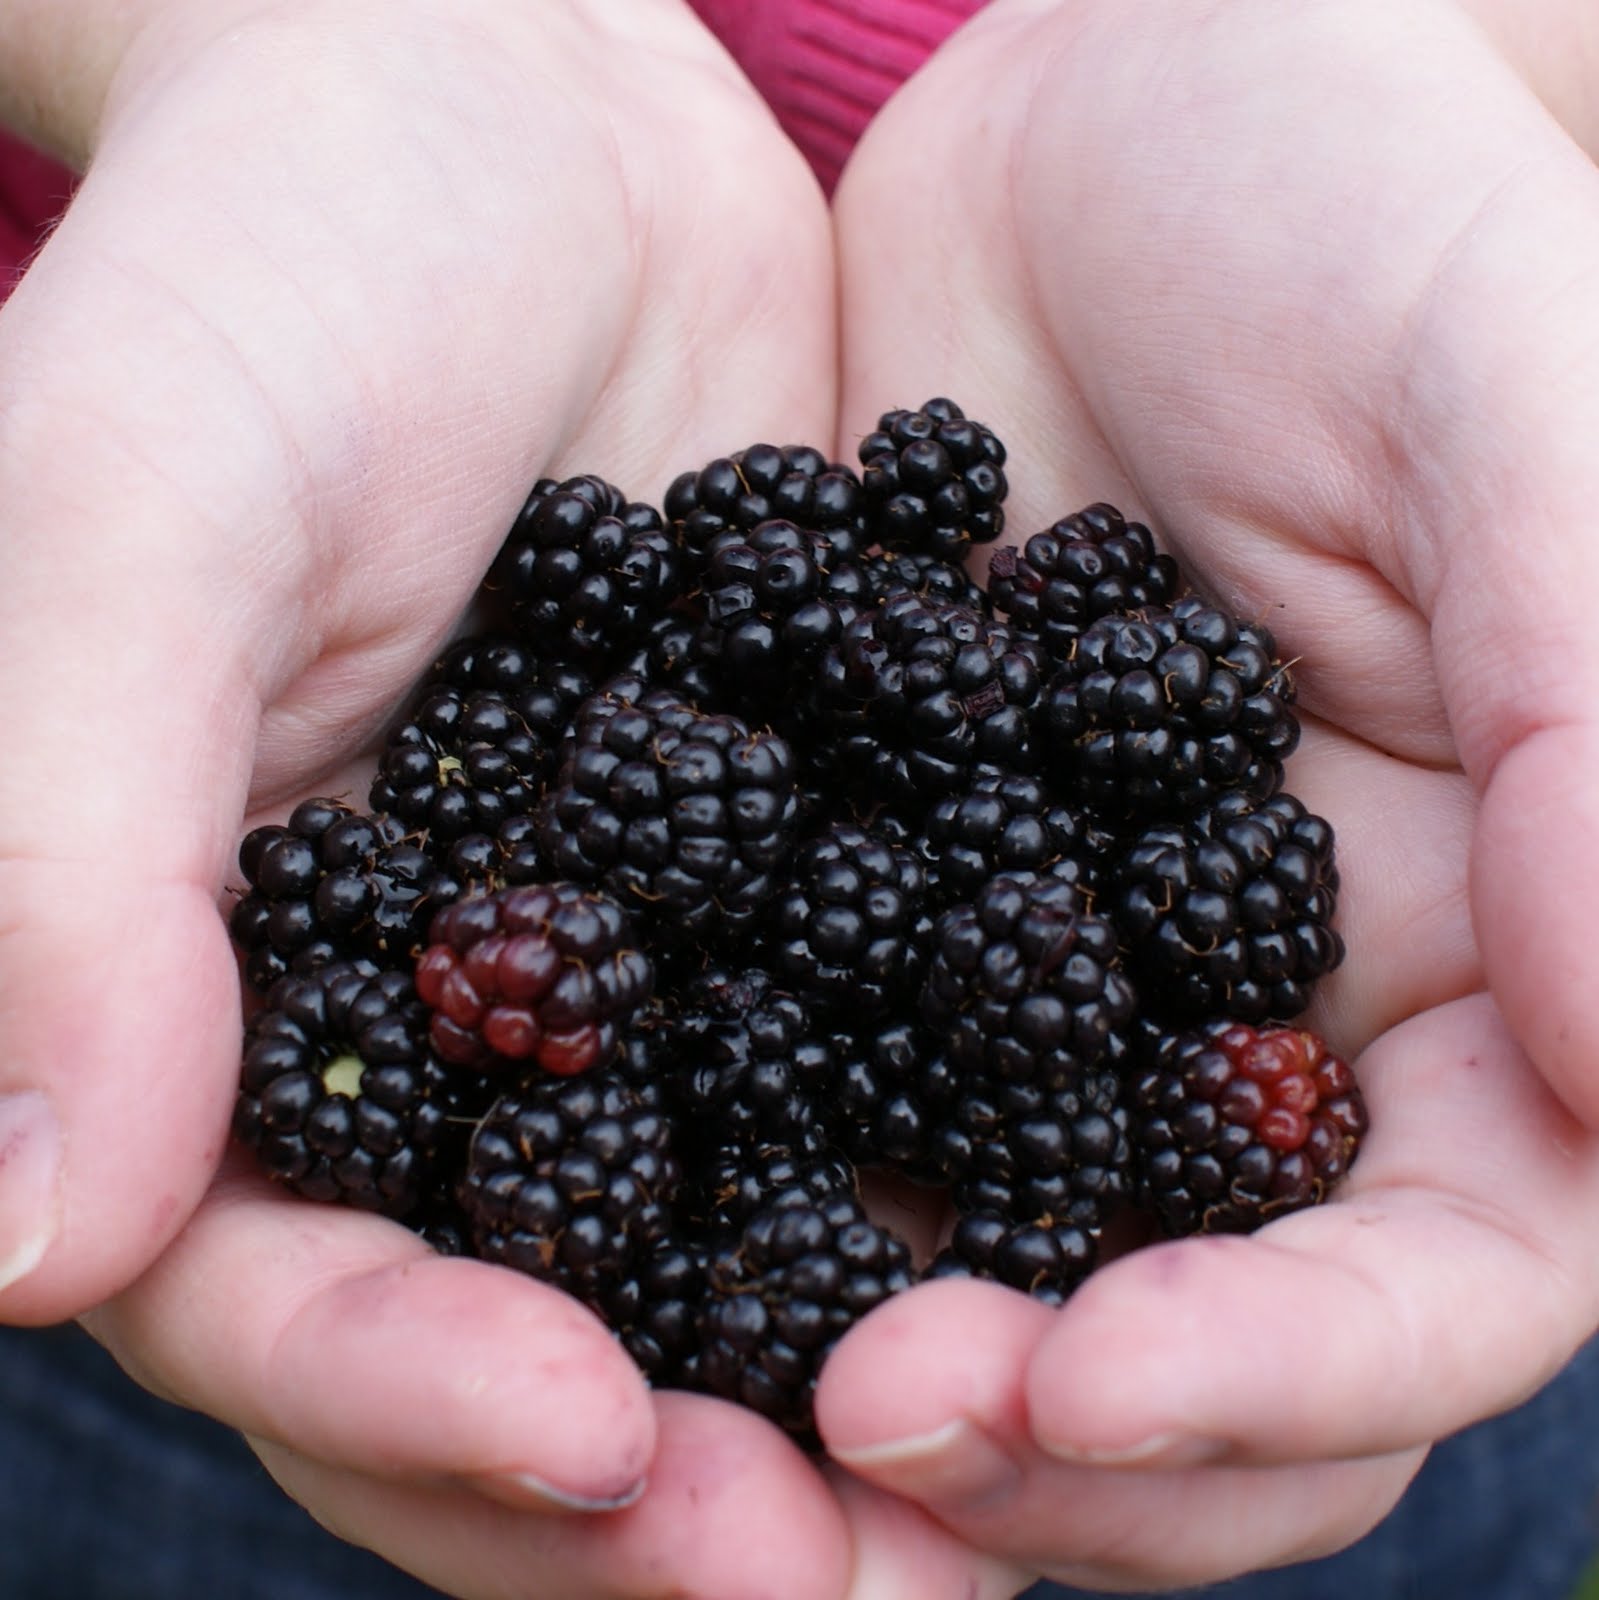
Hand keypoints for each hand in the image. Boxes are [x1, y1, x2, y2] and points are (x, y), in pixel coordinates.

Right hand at [0, 1, 920, 1593]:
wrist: (490, 124)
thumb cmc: (262, 281)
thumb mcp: (130, 516)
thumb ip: (58, 853)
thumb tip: (18, 1233)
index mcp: (226, 1002)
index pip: (289, 1280)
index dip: (419, 1389)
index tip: (590, 1447)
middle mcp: (443, 1034)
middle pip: (532, 1333)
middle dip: (677, 1479)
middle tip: (856, 1574)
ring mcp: (640, 975)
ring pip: (730, 1248)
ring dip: (855, 1382)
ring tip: (1020, 1479)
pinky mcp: (809, 881)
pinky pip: (897, 1061)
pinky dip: (987, 1164)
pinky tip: (1114, 1238)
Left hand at [820, 0, 1598, 1587]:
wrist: (1108, 117)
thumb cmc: (1348, 202)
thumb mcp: (1508, 398)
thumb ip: (1597, 717)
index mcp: (1483, 960)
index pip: (1440, 1272)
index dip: (1282, 1366)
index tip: (1079, 1379)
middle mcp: (1266, 1021)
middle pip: (1201, 1344)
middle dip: (1048, 1428)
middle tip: (854, 1424)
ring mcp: (1060, 986)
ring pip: (990, 1271)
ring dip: (863, 1369)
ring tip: (705, 1395)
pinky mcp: (875, 909)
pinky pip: (799, 1099)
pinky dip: (716, 1188)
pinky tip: (590, 1216)